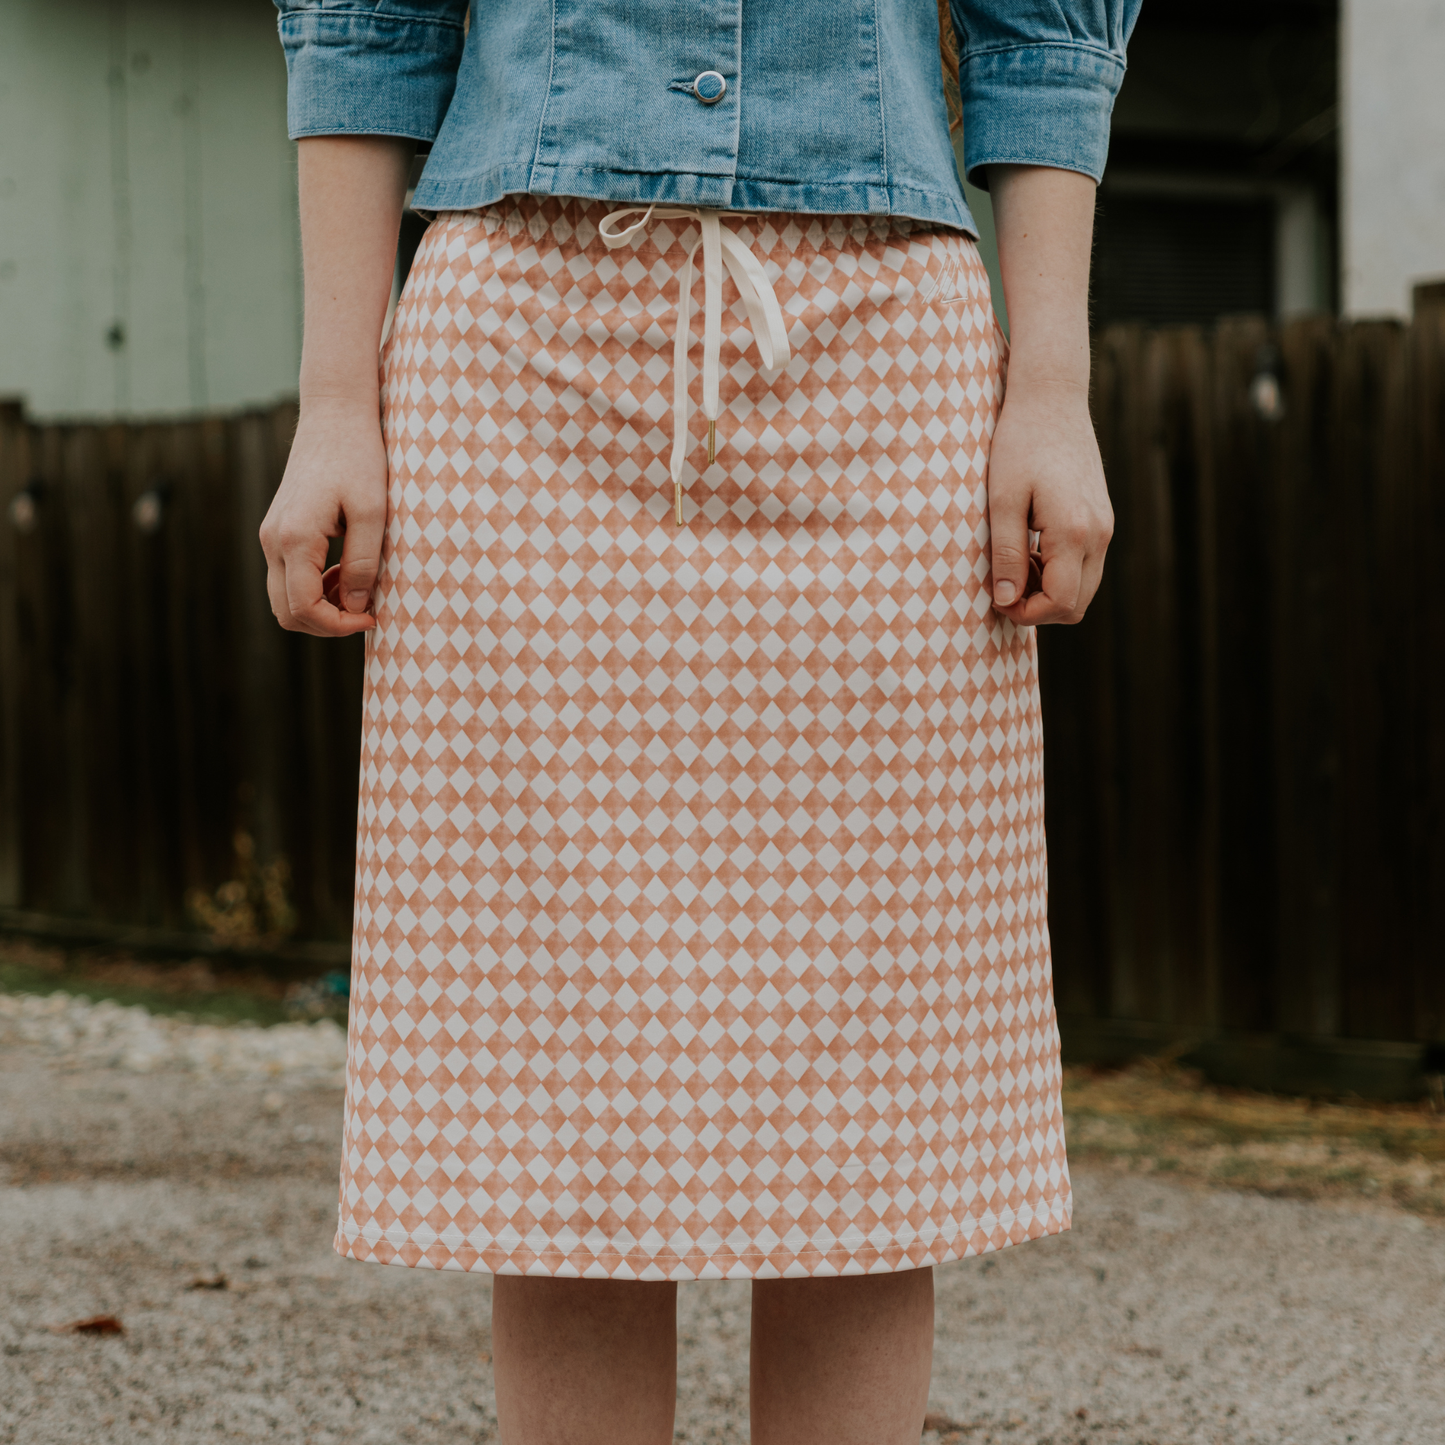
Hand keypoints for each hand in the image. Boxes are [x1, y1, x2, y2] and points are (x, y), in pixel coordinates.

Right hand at [259, 396, 386, 635]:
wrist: (334, 417)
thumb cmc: (359, 458)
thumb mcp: (374, 513)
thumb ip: (363, 563)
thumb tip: (356, 607)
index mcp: (295, 538)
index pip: (304, 608)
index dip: (338, 625)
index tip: (372, 617)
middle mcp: (273, 540)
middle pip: (286, 612)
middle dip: (326, 623)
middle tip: (366, 612)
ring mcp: (270, 535)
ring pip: (284, 597)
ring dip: (321, 606)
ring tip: (359, 587)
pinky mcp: (277, 530)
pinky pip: (288, 576)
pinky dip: (315, 587)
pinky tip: (346, 573)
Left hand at [986, 379, 1111, 625]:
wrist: (1052, 399)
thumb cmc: (1020, 444)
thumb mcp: (1002, 500)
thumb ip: (1007, 554)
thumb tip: (1007, 600)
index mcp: (1074, 532)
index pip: (1060, 603)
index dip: (1026, 613)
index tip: (996, 598)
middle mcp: (1098, 534)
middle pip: (1077, 604)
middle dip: (1038, 607)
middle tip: (1003, 584)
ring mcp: (1105, 526)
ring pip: (1084, 587)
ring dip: (1048, 590)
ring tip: (1014, 562)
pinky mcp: (1102, 518)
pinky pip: (1086, 564)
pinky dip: (1059, 571)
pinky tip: (1031, 547)